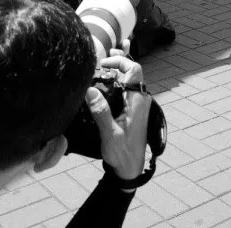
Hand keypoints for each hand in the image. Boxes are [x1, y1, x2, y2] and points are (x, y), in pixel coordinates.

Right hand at [86, 55, 151, 180]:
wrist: (130, 169)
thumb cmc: (122, 152)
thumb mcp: (109, 134)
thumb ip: (101, 112)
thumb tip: (90, 90)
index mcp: (137, 102)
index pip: (134, 71)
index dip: (119, 62)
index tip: (102, 65)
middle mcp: (140, 100)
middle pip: (131, 72)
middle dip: (115, 65)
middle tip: (96, 66)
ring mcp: (137, 105)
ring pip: (127, 81)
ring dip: (114, 74)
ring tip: (96, 73)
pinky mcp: (132, 110)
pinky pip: (125, 90)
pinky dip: (114, 84)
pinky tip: (101, 87)